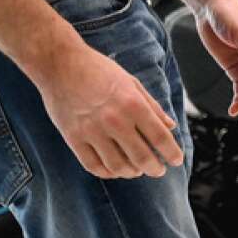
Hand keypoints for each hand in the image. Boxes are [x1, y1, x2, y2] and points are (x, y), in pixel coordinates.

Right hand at [34, 45, 184, 178]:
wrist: (61, 64)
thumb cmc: (99, 70)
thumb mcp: (132, 83)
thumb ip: (152, 106)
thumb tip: (170, 126)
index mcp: (133, 105)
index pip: (159, 137)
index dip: (171, 153)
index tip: (176, 161)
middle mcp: (115, 120)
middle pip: (141, 156)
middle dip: (154, 168)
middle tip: (159, 170)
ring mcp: (92, 131)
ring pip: (117, 166)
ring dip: (131, 173)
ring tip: (137, 170)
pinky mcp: (73, 138)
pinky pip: (93, 165)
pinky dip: (107, 173)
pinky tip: (114, 170)